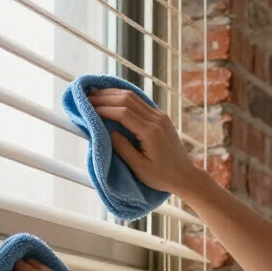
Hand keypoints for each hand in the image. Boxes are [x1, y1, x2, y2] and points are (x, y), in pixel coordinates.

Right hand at [87, 88, 205, 197]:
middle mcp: (157, 119)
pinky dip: (123, 97)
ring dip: (113, 94)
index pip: (123, 113)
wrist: (185, 175)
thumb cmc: (162, 176)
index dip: (104, 108)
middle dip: (105, 97)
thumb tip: (109, 132)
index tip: (88, 108)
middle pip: (127, 99)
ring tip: (95, 94)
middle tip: (86, 97)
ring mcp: (160, 116)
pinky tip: (112, 97)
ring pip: (133, 97)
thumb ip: (124, 150)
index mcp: (151, 132)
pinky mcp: (161, 117)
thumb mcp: (140, 168)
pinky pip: (140, 101)